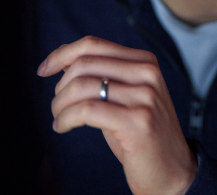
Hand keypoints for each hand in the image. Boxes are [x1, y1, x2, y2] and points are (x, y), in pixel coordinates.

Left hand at [37, 36, 196, 194]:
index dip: (62, 54)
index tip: (43, 70)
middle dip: (60, 86)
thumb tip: (63, 58)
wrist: (173, 171)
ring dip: (60, 105)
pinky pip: (86, 110)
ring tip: (59, 118)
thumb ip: (101, 75)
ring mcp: (145, 97)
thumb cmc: (141, 135)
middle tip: (57, 107)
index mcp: (145, 62)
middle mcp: (148, 74)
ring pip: (82, 87)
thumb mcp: (124, 97)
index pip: (94, 45)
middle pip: (84, 64)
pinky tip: (63, 127)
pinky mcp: (138, 121)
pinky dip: (66, 118)